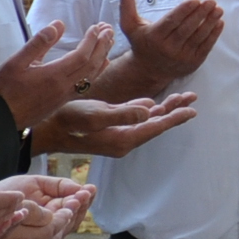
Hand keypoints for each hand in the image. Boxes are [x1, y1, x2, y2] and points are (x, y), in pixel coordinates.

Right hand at [0, 19, 114, 129]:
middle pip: (92, 64)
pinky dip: (97, 71)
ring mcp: (66, 95)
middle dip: (103, 45)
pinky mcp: (63, 101)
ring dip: (102, 56)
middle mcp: (65, 87)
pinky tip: (101, 63)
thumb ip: (39, 43)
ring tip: (109, 41)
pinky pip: (87, 85)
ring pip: (92, 75)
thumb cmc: (4, 89)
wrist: (0, 118)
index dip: (92, 40)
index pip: (82, 55)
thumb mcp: (16, 62)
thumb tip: (58, 24)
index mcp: (54, 75)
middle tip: (109, 29)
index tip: (97, 27)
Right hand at [34, 93, 198, 157]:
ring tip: (182, 98)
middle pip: (156, 124)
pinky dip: (149, 111)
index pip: (156, 127)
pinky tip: (156, 105)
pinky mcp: (110, 129)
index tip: (193, 109)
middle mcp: (124, 140)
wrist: (45, 130)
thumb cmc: (68, 120)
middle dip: (174, 111)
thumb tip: (151, 109)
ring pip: (147, 121)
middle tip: (192, 98)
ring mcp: (117, 135)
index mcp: (124, 139)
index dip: (175, 117)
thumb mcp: (96, 114)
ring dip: (164, 109)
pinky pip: (136, 120)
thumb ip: (124, 113)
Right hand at [113, 0, 224, 85]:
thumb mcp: (130, 25)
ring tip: (218, 9)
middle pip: (187, 29)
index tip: (195, 0)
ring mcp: (182, 57)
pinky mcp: (193, 63)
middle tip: (211, 1)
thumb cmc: (141, 43)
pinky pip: (206, 47)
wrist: (149, 70)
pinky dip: (214, 35)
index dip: (184, 11)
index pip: (171, 22)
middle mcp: (168, 48)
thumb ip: (126, 5)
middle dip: (200, 14)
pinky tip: (219, 23)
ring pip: (198, 37)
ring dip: (210, 22)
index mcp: (154, 37)